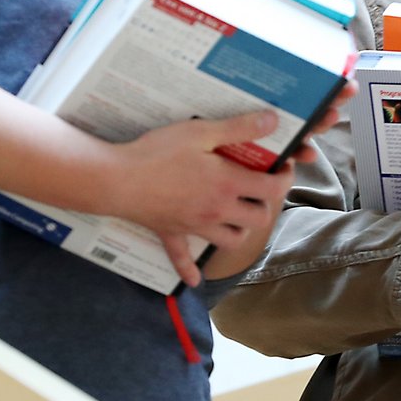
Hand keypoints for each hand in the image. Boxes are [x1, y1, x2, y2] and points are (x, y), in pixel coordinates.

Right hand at [97, 110, 296, 284]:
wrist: (116, 179)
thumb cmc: (158, 152)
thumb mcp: (201, 131)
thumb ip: (238, 128)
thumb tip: (272, 122)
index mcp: (228, 184)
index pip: (272, 189)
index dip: (285, 178)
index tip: (283, 167)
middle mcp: (217, 210)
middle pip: (257, 219)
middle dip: (265, 204)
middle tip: (260, 187)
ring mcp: (195, 226)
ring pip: (231, 241)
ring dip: (240, 230)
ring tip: (237, 213)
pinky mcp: (171, 233)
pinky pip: (182, 259)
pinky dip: (190, 270)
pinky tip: (195, 279)